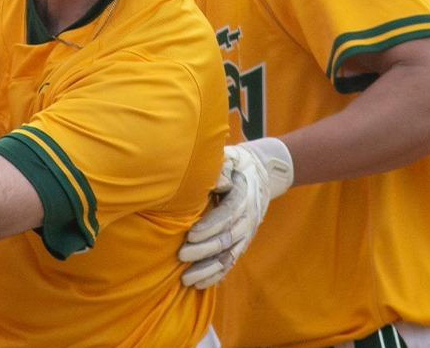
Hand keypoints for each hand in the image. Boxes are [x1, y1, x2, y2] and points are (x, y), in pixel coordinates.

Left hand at [178, 137, 293, 287]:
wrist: (262, 173)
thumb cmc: (236, 164)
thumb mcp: (231, 160)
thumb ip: (223, 170)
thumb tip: (219, 181)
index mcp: (243, 197)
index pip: (227, 214)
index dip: (210, 226)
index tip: (191, 234)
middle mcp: (247, 218)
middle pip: (227, 238)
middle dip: (204, 250)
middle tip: (181, 255)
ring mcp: (246, 233)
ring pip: (229, 256)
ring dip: (208, 268)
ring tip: (187, 279)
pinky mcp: (242, 243)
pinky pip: (231, 262)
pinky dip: (216, 275)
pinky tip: (200, 284)